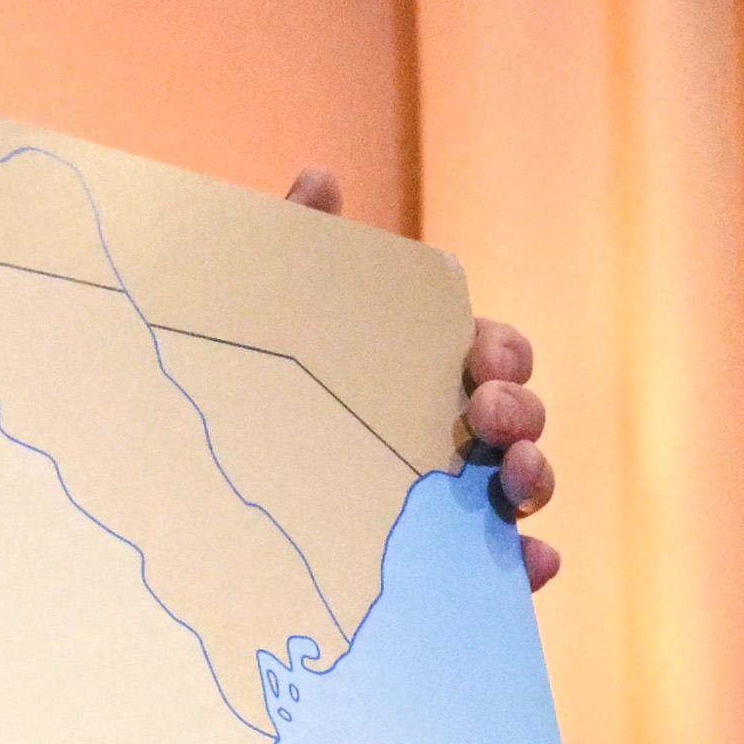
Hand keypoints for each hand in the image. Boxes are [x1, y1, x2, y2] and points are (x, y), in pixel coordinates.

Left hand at [289, 171, 562, 584]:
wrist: (208, 495)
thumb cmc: (258, 384)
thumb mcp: (269, 318)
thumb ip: (296, 246)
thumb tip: (318, 177)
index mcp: (431, 372)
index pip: (495, 352)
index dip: (501, 354)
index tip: (476, 357)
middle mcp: (458, 434)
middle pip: (522, 416)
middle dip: (522, 410)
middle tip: (489, 415)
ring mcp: (459, 501)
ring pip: (526, 486)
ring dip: (536, 477)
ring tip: (510, 481)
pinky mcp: (449, 565)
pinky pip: (508, 567)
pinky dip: (532, 564)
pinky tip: (532, 563)